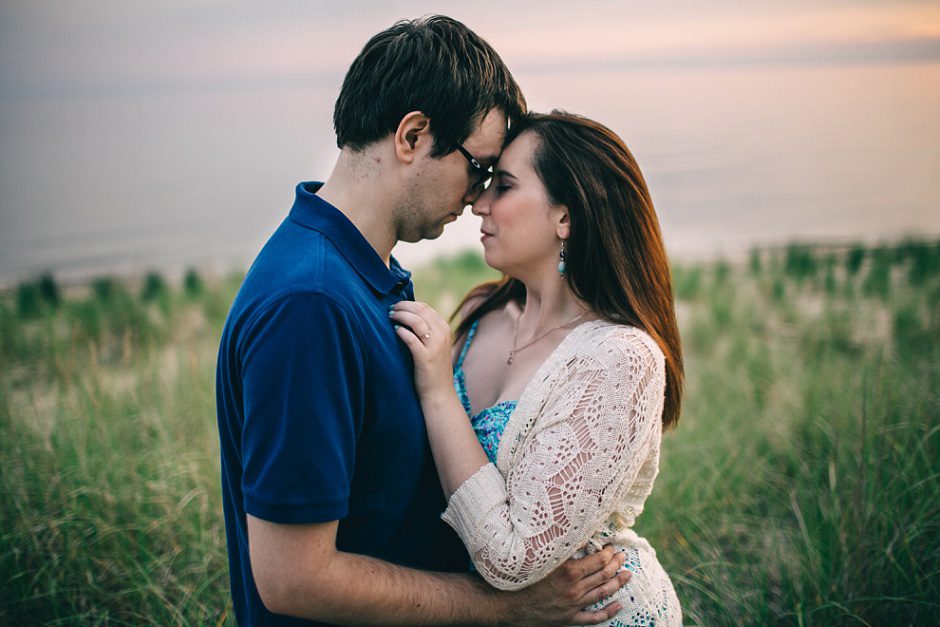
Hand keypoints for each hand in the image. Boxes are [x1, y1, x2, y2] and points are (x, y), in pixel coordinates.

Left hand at [390, 301, 454, 400]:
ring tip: (390, 316)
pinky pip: (411, 338)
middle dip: (403, 307)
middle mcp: (442, 335)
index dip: (409, 304)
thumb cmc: (433, 369)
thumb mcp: (436, 345)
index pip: (425, 308)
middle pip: (420, 311)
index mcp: (444, 329)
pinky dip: (401, 332)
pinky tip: (395, 331)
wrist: (439, 393)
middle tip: (391, 309)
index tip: (397, 306)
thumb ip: (427, 330)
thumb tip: (408, 315)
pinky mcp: (425, 357)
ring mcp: (435, 346)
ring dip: (400, 316)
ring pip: (416, 321)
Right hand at [500, 545, 631, 625]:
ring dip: (617, 583)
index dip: (609, 552)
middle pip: (603, 575)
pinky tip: (619, 605)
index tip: (612, 546)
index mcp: (569, 571)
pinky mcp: (569, 618)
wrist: (509, 604)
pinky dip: (609, 611)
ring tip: (628, 574)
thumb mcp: (542, 558)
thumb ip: (561, 547)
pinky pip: (594, 617)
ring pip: (602, 593)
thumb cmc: (522, 576)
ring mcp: (573, 605)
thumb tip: (578, 533)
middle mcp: (574, 589)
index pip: (598, 560)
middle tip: (623, 556)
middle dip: (616, 564)